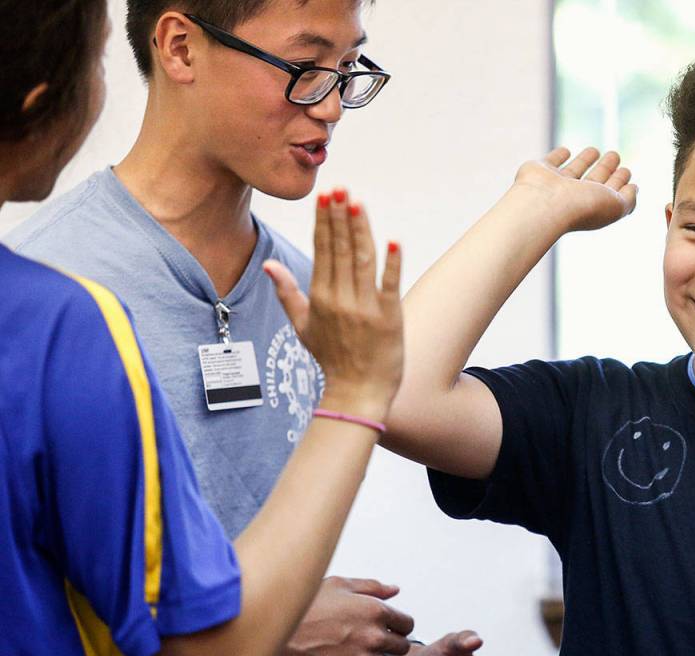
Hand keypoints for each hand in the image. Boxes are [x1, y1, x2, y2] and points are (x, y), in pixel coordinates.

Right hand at [264, 190, 403, 420]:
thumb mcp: (302, 327)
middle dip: (340, 217)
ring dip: (361, 230)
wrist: (358, 392)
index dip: (324, 222)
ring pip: (362, 261)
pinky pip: (390, 285)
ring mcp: (365, 308)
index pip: (322, 251)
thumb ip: (287, 293)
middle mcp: (340, 300)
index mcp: (320, 298)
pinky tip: (392, 240)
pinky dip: (392, 263)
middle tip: (341, 188)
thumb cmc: (331, 359)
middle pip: (340, 250)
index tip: (326, 196)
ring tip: (358, 202)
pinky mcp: (389, 318)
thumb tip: (267, 265)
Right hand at [276, 576, 414, 655]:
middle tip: (373, 647)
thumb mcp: (340, 585)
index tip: (386, 631)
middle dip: (391, 647)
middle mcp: (374, 635)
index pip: (407, 624)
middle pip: (402, 648)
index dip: (398, 628)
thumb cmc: (306, 605)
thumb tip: (395, 590)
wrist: (276, 633)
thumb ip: (372, 587)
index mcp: (375, 610)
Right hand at [511, 146, 637, 232]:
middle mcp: (574, 197)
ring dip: (585, 160)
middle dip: (606, 168)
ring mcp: (556, 184)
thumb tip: (634, 188)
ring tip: (595, 150)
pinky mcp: (540, 171)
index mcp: (593, 205)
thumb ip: (629, 198)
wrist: (545, 204)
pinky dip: (558, 155)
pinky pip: (552, 160)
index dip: (619, 181)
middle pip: (594, 180)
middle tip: (615, 155)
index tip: (626, 171)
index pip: (610, 192)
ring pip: (575, 170)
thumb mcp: (616, 205)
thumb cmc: (582, 208)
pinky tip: (565, 150)